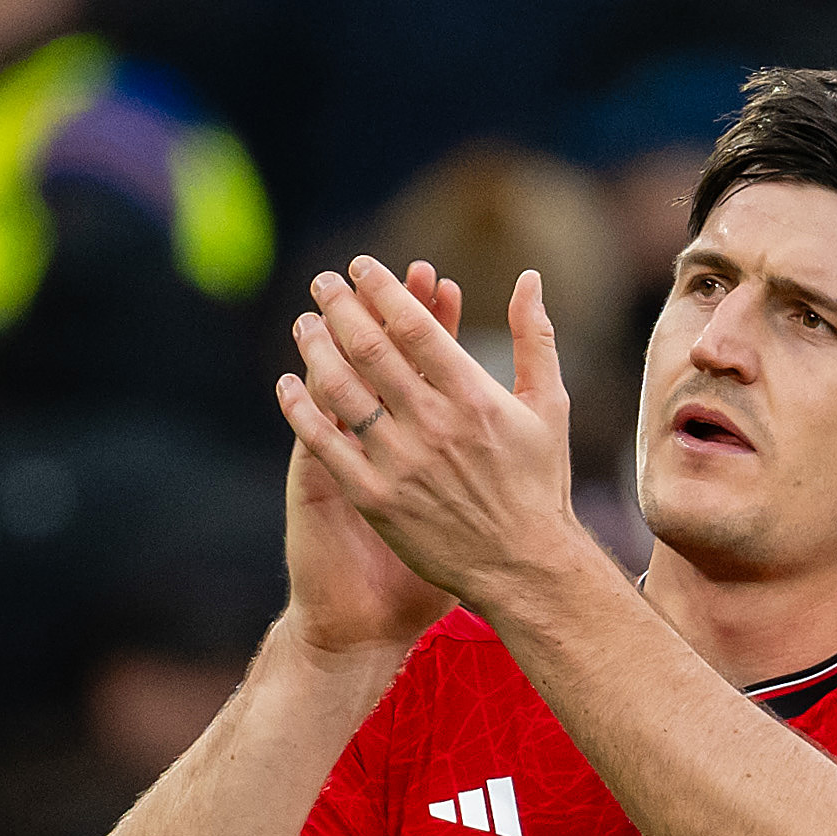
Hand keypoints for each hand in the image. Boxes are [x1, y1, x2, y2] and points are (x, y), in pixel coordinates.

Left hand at [278, 258, 587, 619]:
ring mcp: (401, 462)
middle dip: (341, 308)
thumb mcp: (549, 406)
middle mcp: (434, 424)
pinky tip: (287, 385)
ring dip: (317, 350)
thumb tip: (529, 278)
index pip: (415, 326)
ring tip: (304, 324)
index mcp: (474, 395)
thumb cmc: (540, 485)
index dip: (382, 289)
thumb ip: (535, 338)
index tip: (361, 268)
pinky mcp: (377, 498)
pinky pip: (328, 446)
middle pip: (371, 349)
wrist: (523, 567)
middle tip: (323, 283)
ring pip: (344, 391)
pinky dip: (303, 411)